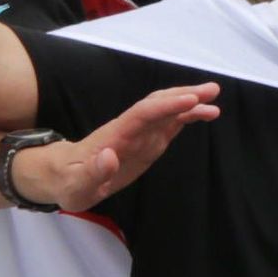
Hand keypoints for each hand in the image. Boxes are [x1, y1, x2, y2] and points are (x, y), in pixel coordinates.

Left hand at [12, 84, 218, 210]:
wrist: (62, 175)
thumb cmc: (68, 182)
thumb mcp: (75, 185)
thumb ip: (92, 173)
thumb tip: (110, 156)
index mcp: (115, 136)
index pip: (143, 114)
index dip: (166, 105)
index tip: (190, 99)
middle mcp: (129, 129)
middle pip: (157, 104)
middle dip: (183, 95)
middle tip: (212, 91)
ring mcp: (139, 134)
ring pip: (166, 110)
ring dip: (189, 103)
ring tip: (215, 103)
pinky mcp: (145, 142)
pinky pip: (168, 124)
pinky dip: (187, 116)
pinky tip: (204, 115)